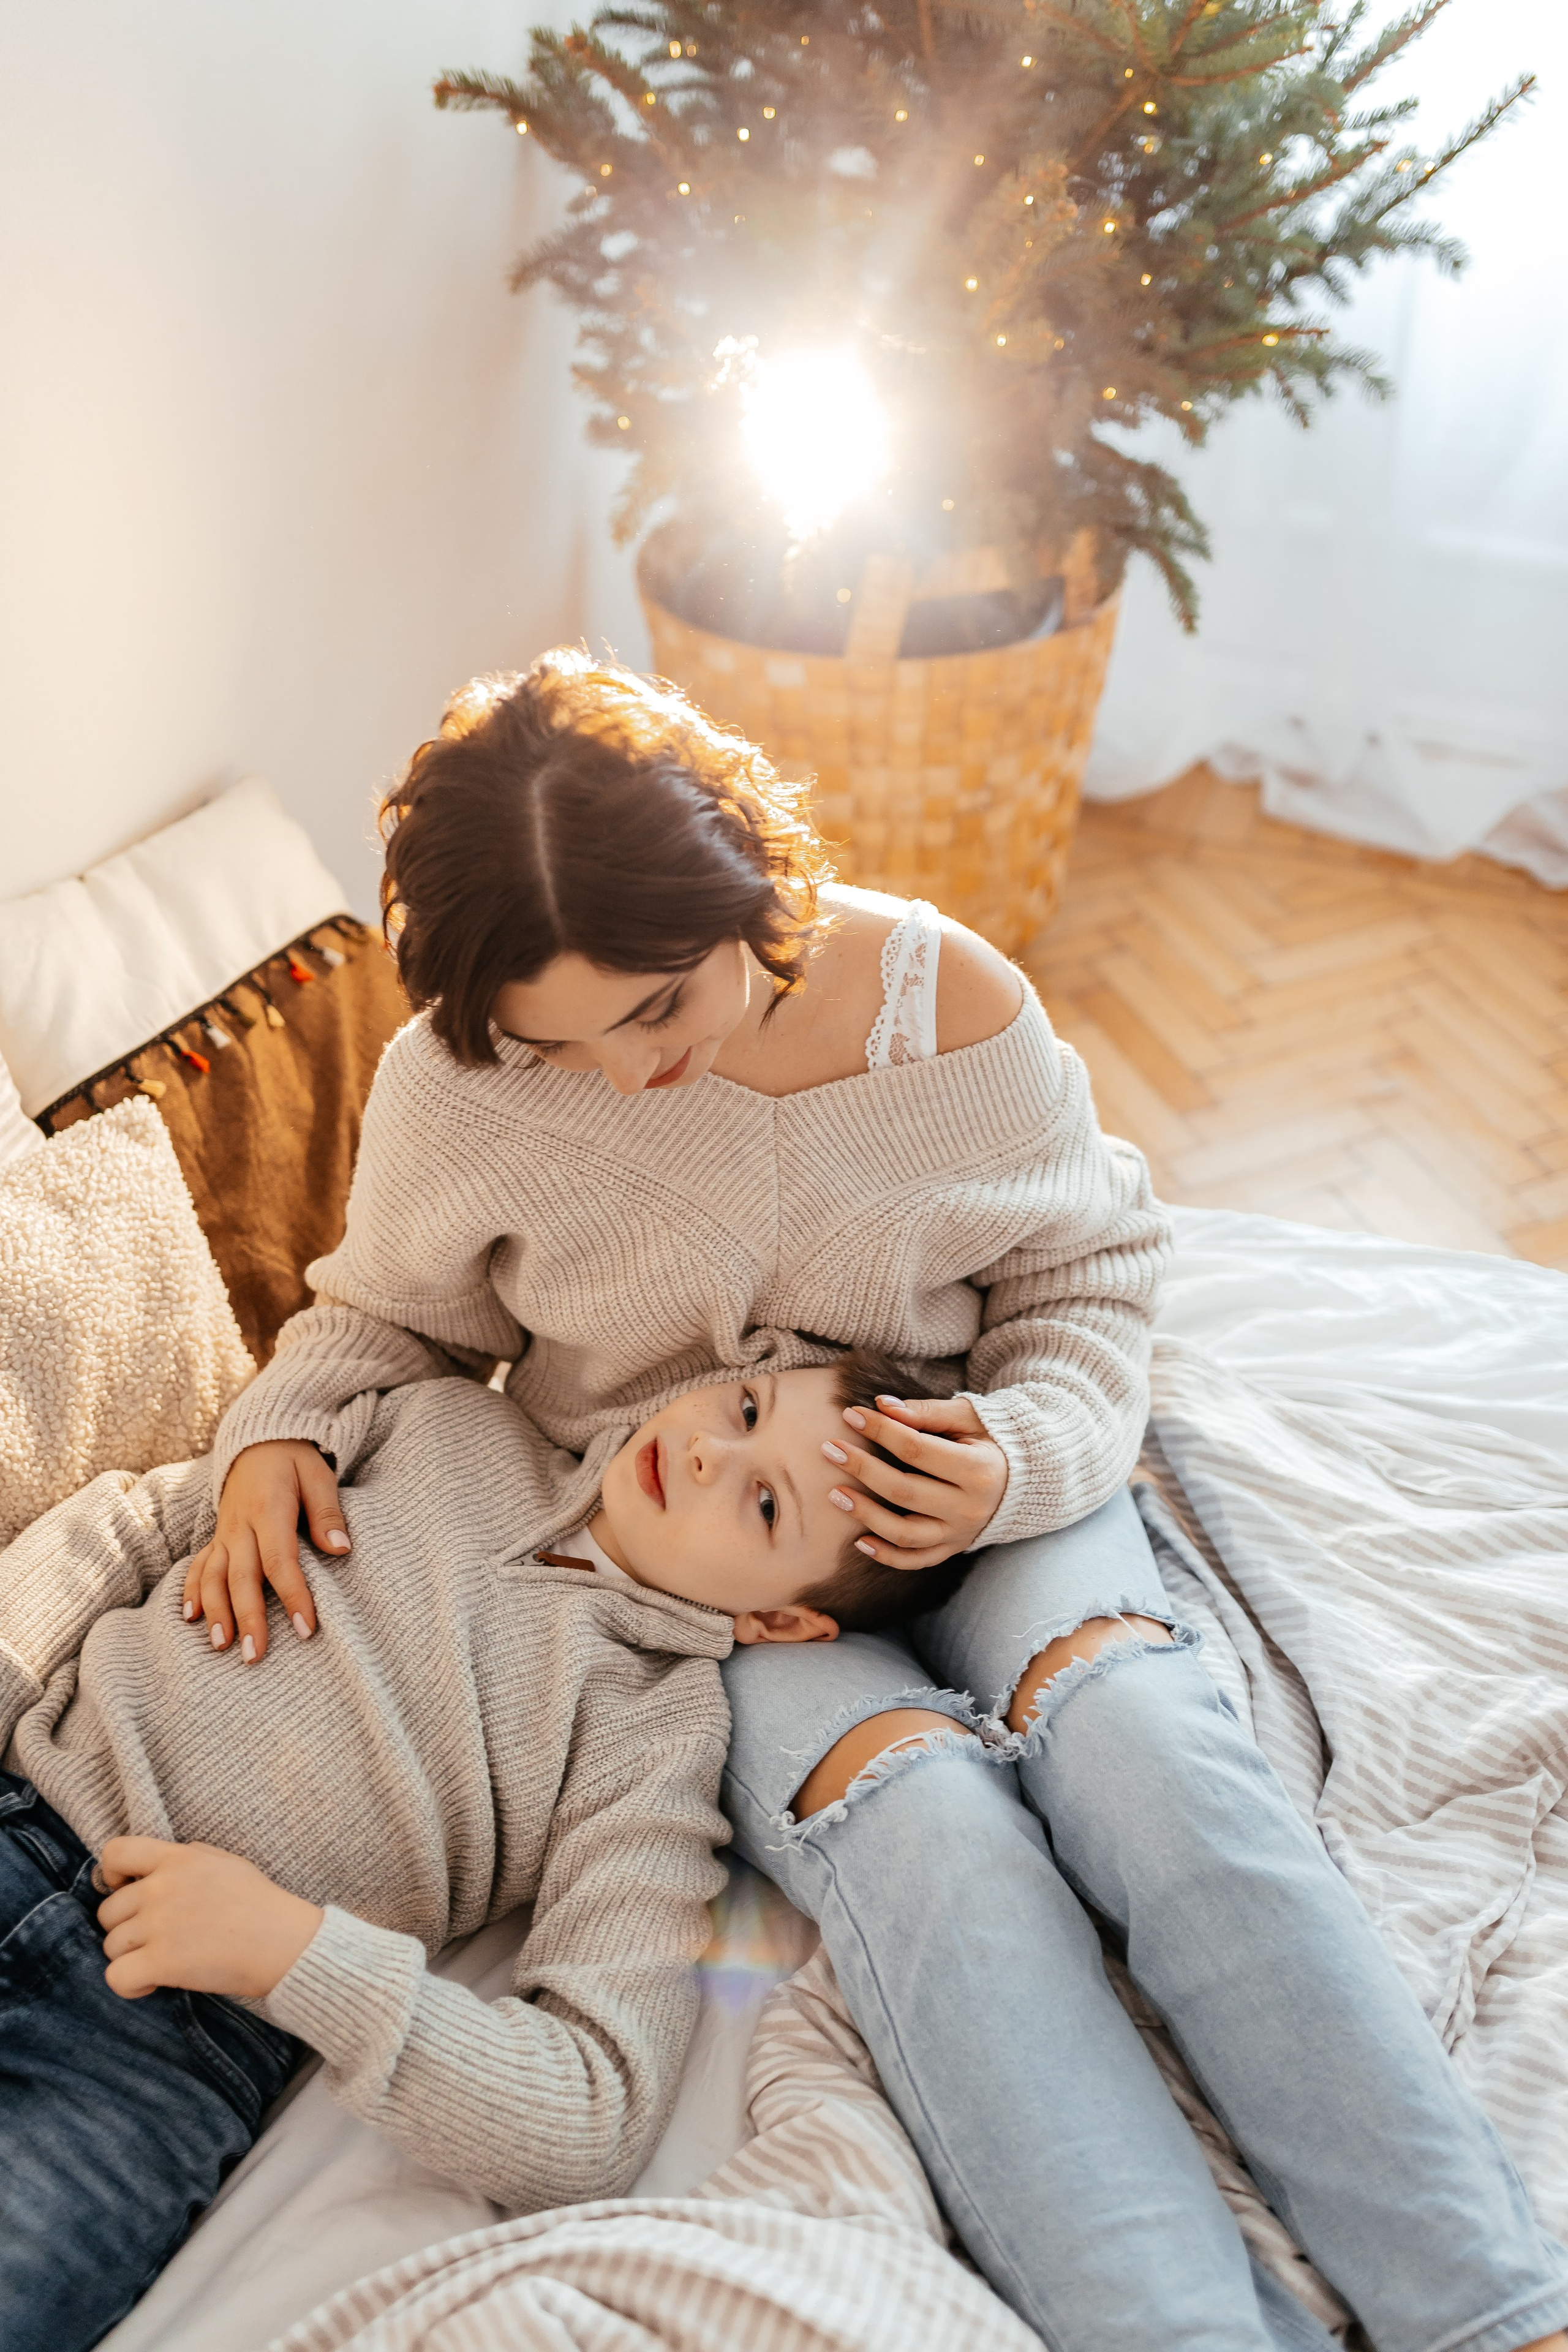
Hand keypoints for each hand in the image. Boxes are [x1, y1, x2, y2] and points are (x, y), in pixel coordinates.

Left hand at [96, 1838, 323, 2001]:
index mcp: (177, 1859)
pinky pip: (116, 1977)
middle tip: (156, 1939)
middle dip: (126, 1928)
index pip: (115, 1852)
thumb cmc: (261, 1904)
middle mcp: (161, 1888)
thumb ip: (189, 1857)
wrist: (286, 1943)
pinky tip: (153, 1984)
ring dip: (130, 1958)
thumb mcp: (227, 1862)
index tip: (124, 1889)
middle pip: (108, 1911)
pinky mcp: (160, 1961)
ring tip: (161, 1962)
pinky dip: (129, 1985)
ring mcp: (158, 1925)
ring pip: (111, 1946)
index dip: (110, 1874)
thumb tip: (158, 1865)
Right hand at [185, 1440, 348, 1662]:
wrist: (259, 1441)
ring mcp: (224, 1532)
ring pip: (214, 1577)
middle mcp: (240, 1525)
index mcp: (269, 1510)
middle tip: (255, 1656)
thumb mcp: (319, 1476)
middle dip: (248, 1618)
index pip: (280, 1561)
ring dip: (216, 1612)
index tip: (306, 1629)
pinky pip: (199, 1565)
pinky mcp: (216, 1536)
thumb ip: (327, 1514)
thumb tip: (342, 1550)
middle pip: (241, 1577)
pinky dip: (192, 1590)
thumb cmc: (295, 1461)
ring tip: (222, 1646)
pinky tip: (190, 1617)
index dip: (293, 1596)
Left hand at [823, 1394, 1007, 1569]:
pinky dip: (886, 1555)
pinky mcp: (952, 1549)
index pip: (916, 1450)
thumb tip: (881, 1405)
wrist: (1023, 1478)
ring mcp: (960, 1534)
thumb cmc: (990, 1439)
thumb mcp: (967, 1418)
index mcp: (978, 1469)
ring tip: (834, 1493)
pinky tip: (859, 1541)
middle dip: (861, 1468)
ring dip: (865, 1514)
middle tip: (830, 1448)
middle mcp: (970, 1508)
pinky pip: (915, 1560)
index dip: (880, 1431)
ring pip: (904, 1533)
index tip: (851, 1414)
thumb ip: (926, 1412)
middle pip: (903, 1491)